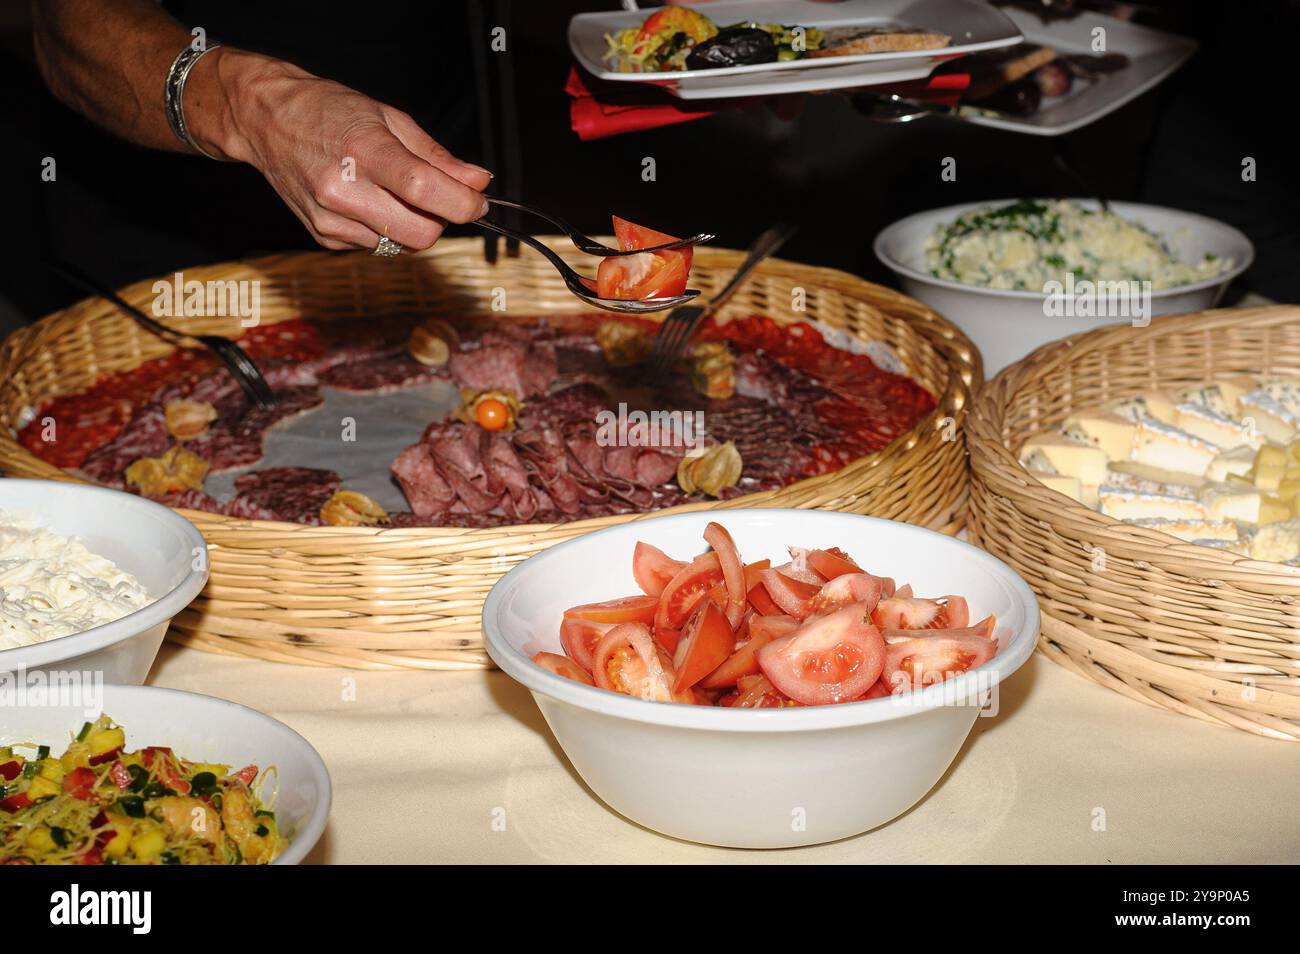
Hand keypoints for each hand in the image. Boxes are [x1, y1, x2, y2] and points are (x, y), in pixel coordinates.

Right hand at [190, 50, 490, 250]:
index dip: (464, 204)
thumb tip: (479, 183)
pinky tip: (366, 201)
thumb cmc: (329, 111)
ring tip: (391, 191)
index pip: (426, 192)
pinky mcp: (323, 237)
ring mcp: (330, 218)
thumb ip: (437, 157)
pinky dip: (384, 230)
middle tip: (435, 197)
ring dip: (411, 226)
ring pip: (401, 246)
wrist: (265, 120)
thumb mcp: (389, 118)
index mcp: (364, 150)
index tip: (478, 202)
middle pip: (420, 234)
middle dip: (440, 221)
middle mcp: (343, 189)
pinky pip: (376, 246)